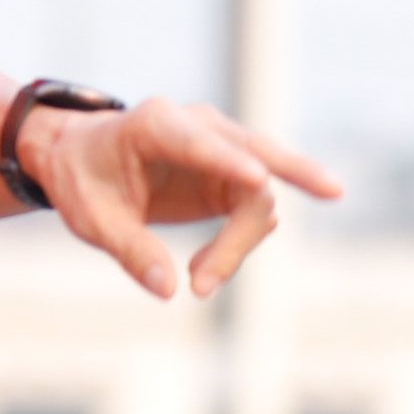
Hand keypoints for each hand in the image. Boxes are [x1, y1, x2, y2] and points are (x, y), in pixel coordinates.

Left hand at [24, 98, 343, 300]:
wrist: (80, 159)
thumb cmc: (82, 179)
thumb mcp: (90, 219)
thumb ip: (129, 250)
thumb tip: (169, 289)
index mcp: (156, 124)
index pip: (200, 141)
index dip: (227, 160)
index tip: (257, 179)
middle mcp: (199, 127)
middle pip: (256, 155)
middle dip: (296, 172)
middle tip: (334, 192)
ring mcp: (221, 148)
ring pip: (260, 192)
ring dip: (239, 243)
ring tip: (197, 284)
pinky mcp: (231, 173)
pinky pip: (255, 209)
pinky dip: (239, 244)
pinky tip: (205, 270)